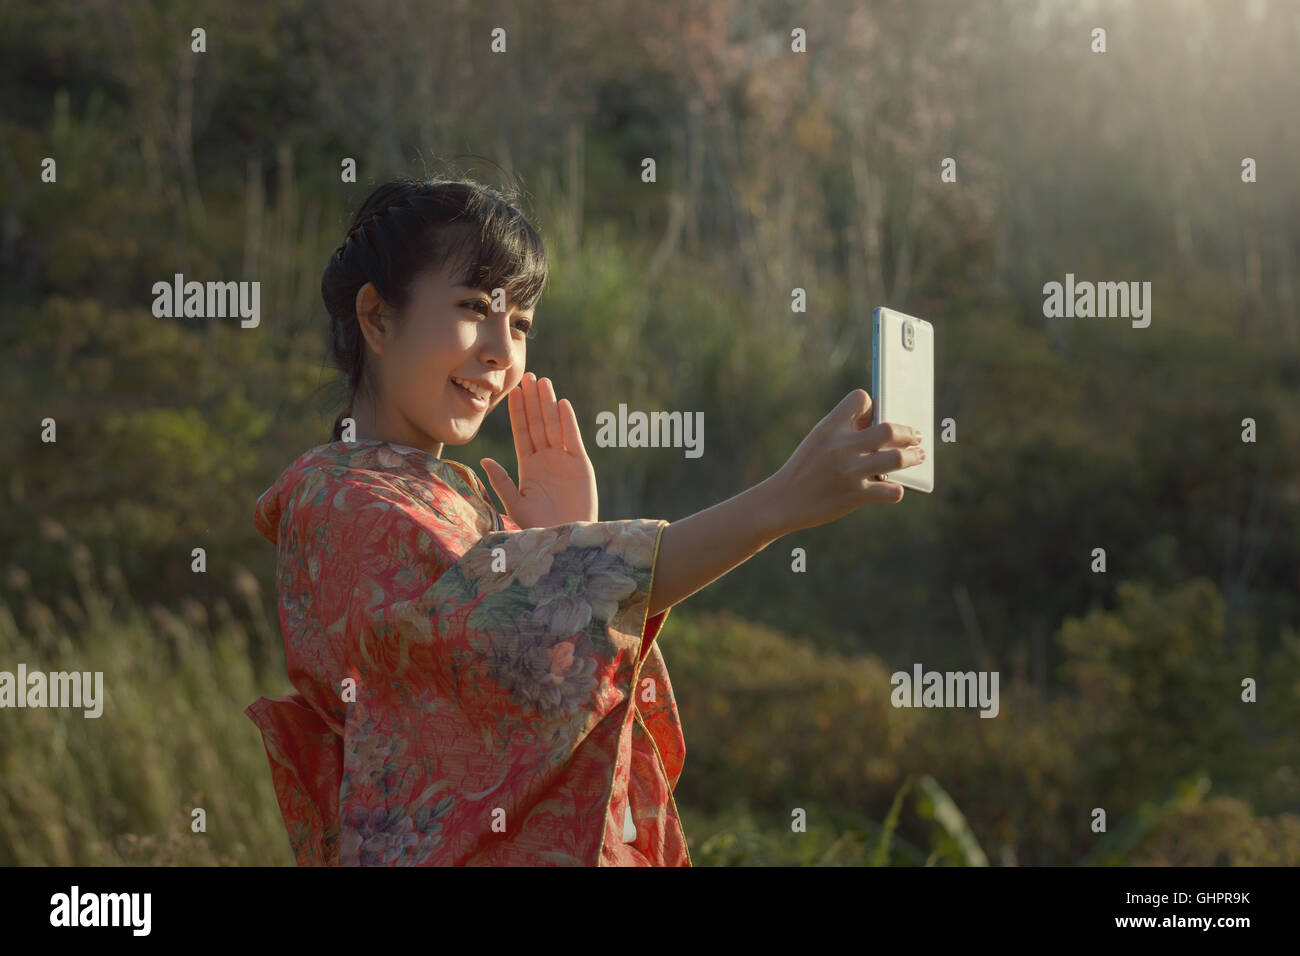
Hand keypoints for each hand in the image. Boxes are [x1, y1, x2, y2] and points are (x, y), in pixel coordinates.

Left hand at [479, 372, 598, 527]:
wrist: (566, 538)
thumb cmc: (540, 527)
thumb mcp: (516, 504)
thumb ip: (502, 481)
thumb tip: (483, 461)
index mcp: (529, 466)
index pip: (522, 432)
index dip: (518, 412)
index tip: (512, 391)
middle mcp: (546, 459)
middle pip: (538, 423)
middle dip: (532, 400)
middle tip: (528, 376)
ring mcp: (564, 460)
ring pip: (554, 426)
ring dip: (548, 403)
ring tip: (543, 381)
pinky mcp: (580, 464)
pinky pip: (572, 438)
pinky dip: (567, 421)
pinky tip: (561, 403)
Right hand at [763, 389, 923, 535]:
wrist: (782, 502)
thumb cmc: (804, 469)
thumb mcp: (817, 441)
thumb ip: (844, 430)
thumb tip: (881, 424)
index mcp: (829, 428)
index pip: (860, 399)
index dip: (873, 404)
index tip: (878, 414)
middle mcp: (841, 446)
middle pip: (889, 429)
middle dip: (908, 433)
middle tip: (916, 436)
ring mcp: (849, 472)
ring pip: (896, 459)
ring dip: (913, 457)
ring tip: (919, 456)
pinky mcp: (854, 496)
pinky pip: (891, 491)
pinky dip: (897, 490)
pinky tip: (895, 488)